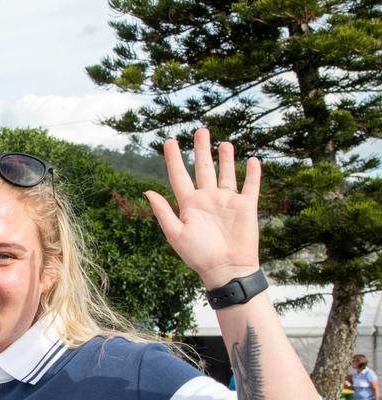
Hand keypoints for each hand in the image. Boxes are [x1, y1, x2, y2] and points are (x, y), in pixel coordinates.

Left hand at [145, 127, 261, 288]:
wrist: (226, 269)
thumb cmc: (198, 255)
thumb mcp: (176, 233)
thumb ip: (163, 212)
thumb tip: (146, 191)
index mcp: (189, 204)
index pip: (179, 175)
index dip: (174, 158)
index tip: (169, 141)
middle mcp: (207, 199)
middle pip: (203, 168)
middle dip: (202, 149)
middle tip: (201, 130)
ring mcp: (227, 201)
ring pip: (226, 173)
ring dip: (226, 158)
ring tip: (224, 142)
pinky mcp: (246, 206)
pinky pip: (250, 186)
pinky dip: (252, 173)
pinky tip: (253, 160)